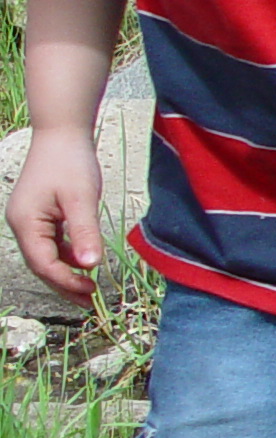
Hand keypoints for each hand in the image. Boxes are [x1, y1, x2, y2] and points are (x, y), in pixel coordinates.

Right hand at [6, 128, 105, 302]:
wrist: (61, 135)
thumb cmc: (70, 163)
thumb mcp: (81, 199)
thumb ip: (85, 233)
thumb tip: (90, 266)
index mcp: (26, 223)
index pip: (43, 264)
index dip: (66, 282)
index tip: (91, 293)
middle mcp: (22, 224)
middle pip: (41, 265)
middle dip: (65, 285)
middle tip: (91, 302)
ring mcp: (29, 221)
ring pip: (46, 257)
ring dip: (66, 273)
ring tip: (90, 289)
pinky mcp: (40, 216)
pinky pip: (51, 245)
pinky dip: (66, 257)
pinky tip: (84, 263)